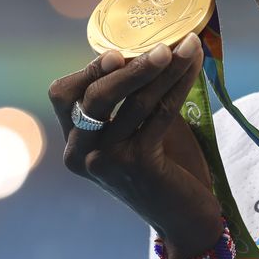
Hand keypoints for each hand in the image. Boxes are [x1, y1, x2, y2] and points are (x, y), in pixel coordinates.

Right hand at [48, 33, 223, 258]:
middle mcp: (81, 153)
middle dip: (130, 66)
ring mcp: (106, 161)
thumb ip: (132, 96)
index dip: (88, 69)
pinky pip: (159, 113)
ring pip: (133, 102)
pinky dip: (179, 85)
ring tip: (188, 46)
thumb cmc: (163, 164)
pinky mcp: (137, 164)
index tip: (117, 50)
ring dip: (164, 70)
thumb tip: (150, 43)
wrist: (184, 215)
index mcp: (74, 141)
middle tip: (162, 45)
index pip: (64, 95)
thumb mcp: (138, 126)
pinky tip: (194, 68)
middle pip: (96, 96)